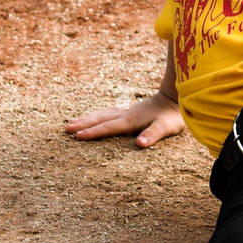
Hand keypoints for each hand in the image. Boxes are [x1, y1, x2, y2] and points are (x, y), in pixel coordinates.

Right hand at [65, 92, 184, 147]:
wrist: (176, 98)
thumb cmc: (172, 116)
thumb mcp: (166, 128)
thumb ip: (152, 135)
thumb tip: (140, 144)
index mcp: (131, 121)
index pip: (108, 127)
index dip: (92, 132)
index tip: (77, 136)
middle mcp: (125, 114)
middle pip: (100, 119)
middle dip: (83, 124)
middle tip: (66, 128)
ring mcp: (127, 110)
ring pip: (102, 114)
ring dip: (87, 118)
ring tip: (72, 122)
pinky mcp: (130, 109)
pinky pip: (108, 111)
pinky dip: (97, 114)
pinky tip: (94, 115)